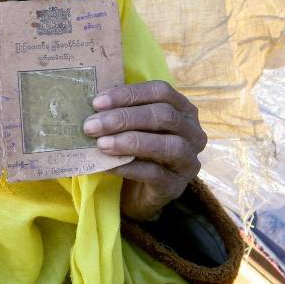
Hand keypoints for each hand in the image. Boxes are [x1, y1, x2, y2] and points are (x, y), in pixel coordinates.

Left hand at [83, 81, 205, 221]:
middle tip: (91, 125)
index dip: (129, 94)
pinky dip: (128, 167)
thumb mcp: (131, 126)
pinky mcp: (176, 185)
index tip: (97, 102)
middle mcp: (193, 133)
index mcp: (183, 110)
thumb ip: (120, 112)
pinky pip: (155, 173)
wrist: (138, 192)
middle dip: (124, 118)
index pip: (161, 91)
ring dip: (129, 141)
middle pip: (163, 116)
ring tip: (100, 144)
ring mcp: (188, 161)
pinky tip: (107, 165)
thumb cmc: (135, 149)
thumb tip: (94, 104)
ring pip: (167, 145)